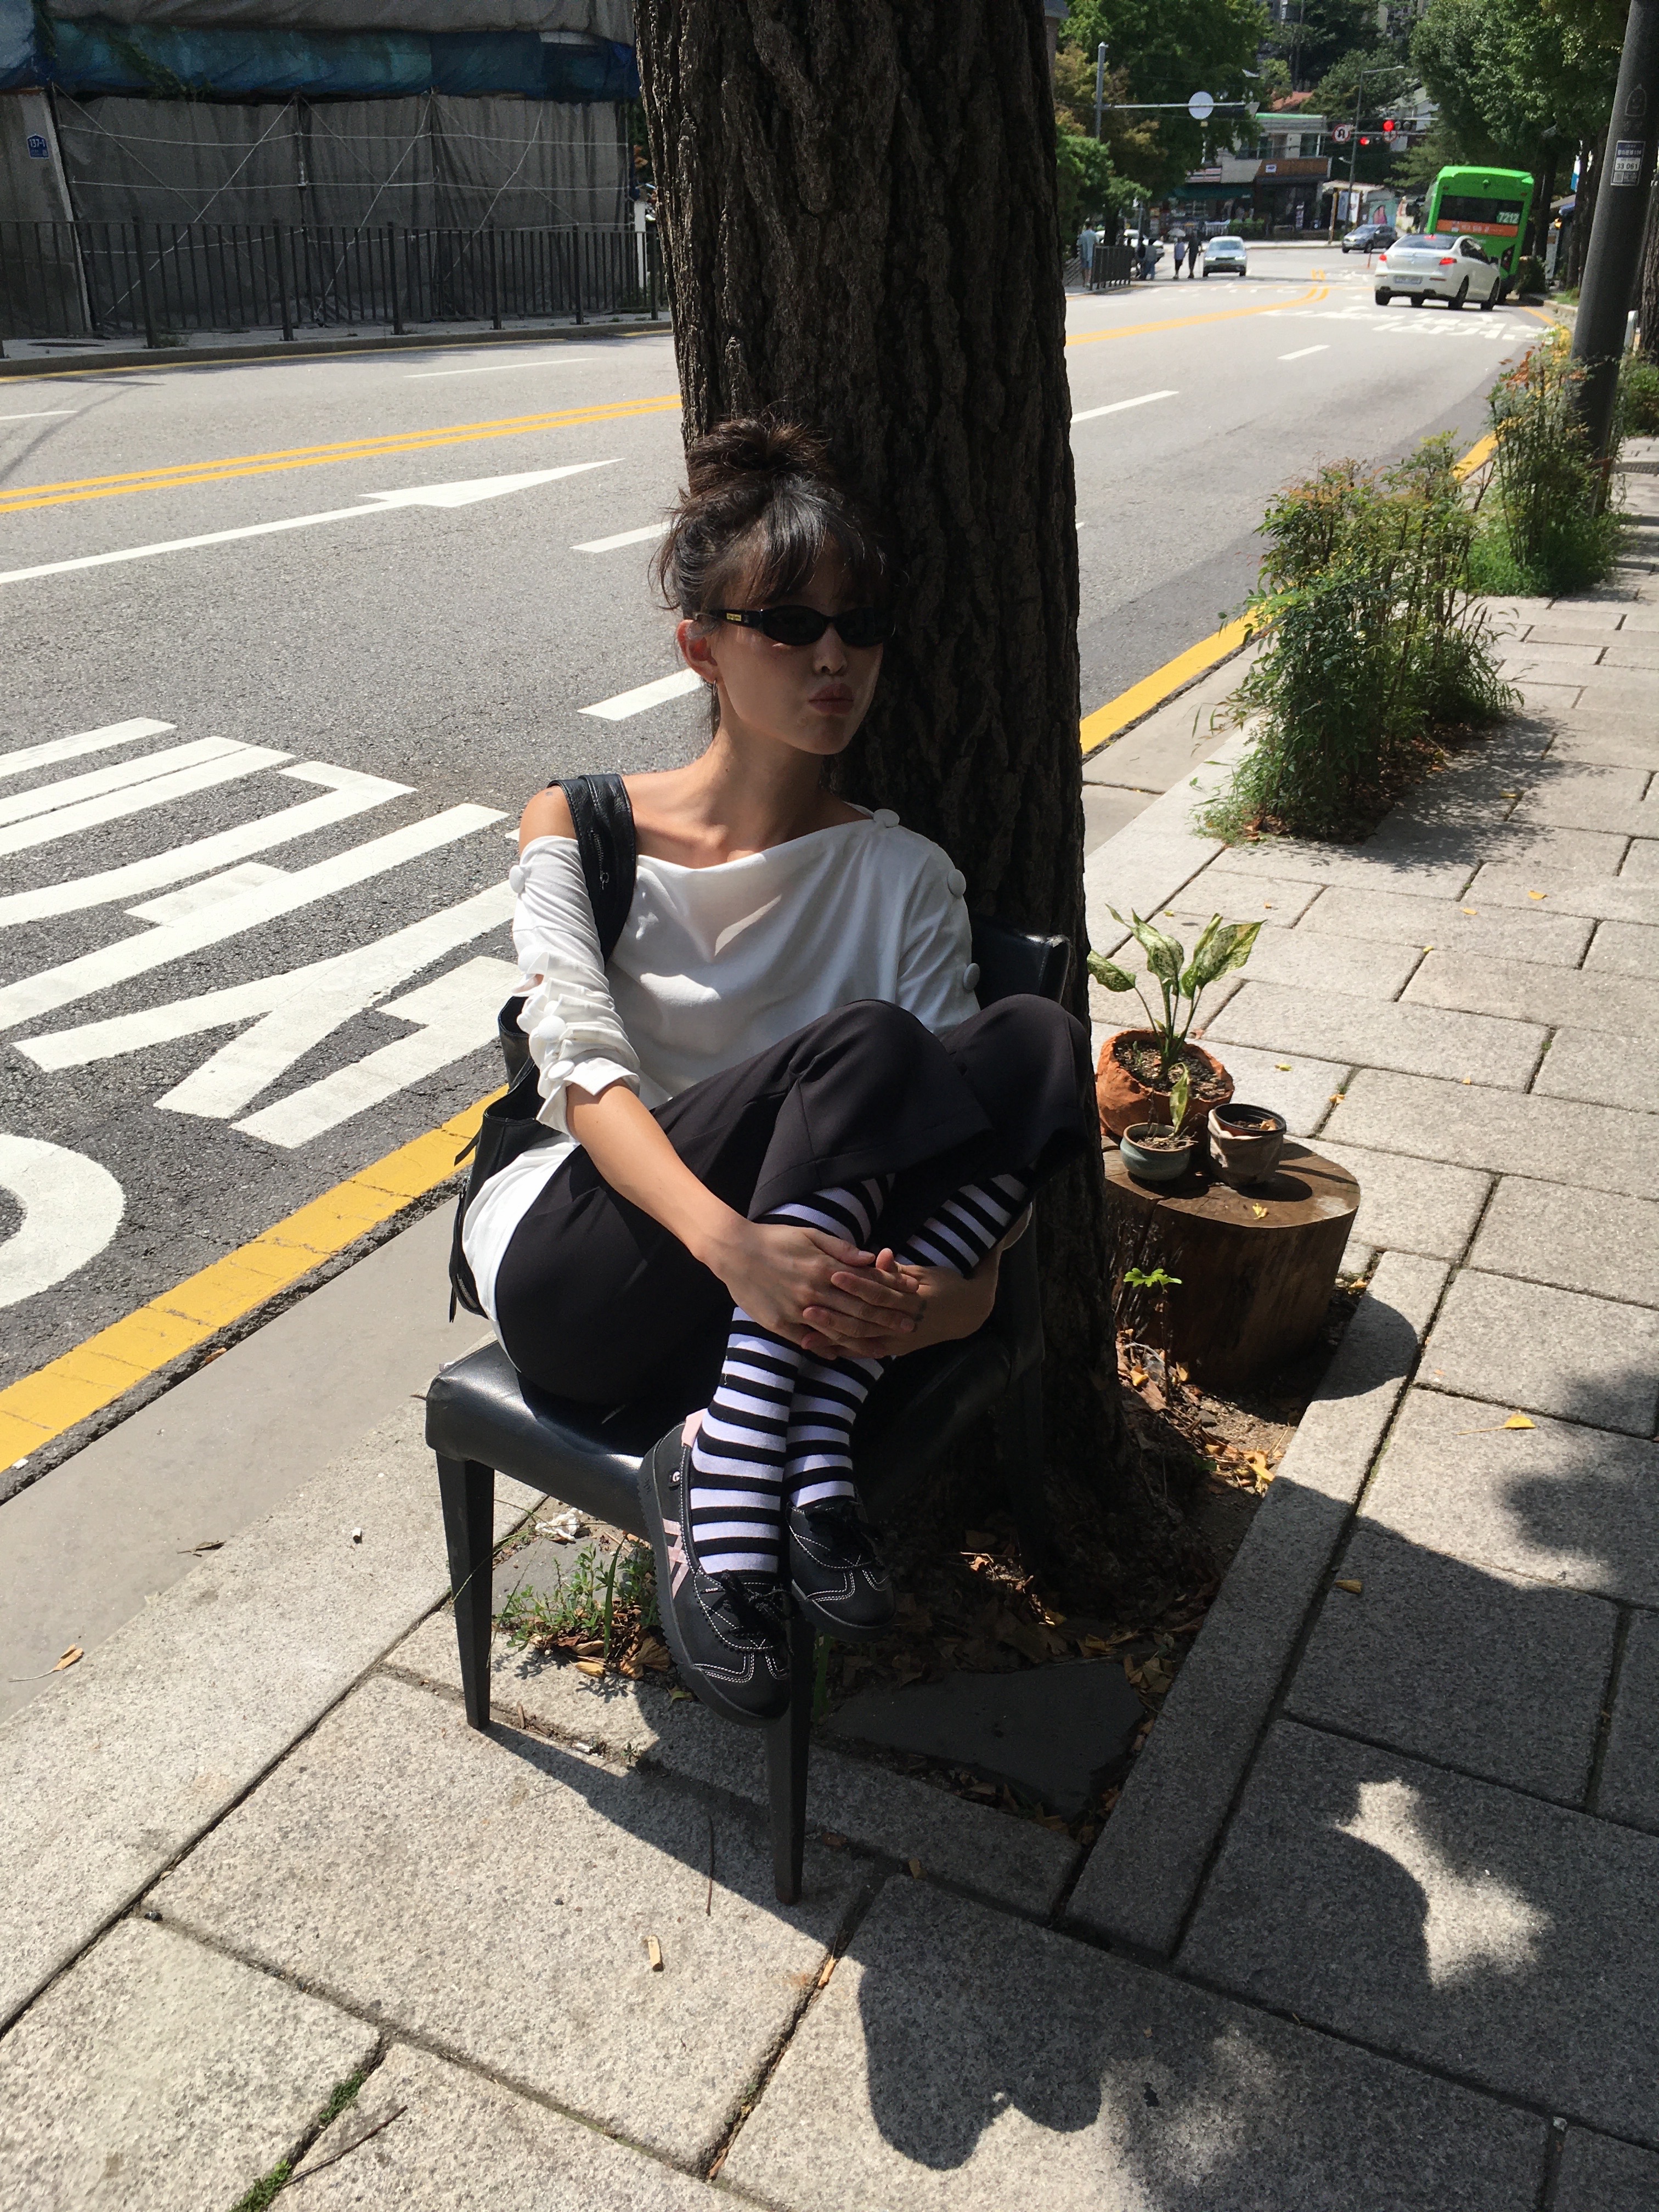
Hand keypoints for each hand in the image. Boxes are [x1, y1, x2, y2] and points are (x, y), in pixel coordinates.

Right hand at [706, 1220, 922, 1350]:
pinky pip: (808, 1341)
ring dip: (863, 1340)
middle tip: (909, 1327)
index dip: (890, 1291)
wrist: (733, 1251)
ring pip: (837, 1330)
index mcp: (824, 1268)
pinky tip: (842, 1355)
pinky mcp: (780, 1324)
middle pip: (858, 1310)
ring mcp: (797, 1311)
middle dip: (886, 1319)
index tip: (910, 1296)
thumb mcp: (809, 1235)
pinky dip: (827, 1348)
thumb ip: (841, 1249)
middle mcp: (814, 1292)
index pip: (865, 1283)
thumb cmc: (773, 1239)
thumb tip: (870, 1258)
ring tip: (883, 1348)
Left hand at [802, 1254, 1000, 1360]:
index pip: (880, 1290)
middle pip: (866, 1319)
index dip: (857, 1283)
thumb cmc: (944, 1285)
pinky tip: (826, 1353)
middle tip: (807, 1308)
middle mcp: (905, 1323)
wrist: (968, 1314)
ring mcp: (900, 1340)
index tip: (833, 1274)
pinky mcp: (897, 1350)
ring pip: (863, 1340)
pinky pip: (869, 1352)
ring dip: (835, 1339)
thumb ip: (897, 1270)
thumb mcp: (924, 1273)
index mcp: (913, 1298)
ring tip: (806, 1337)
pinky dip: (848, 1352)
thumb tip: (881, 1254)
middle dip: (836, 1315)